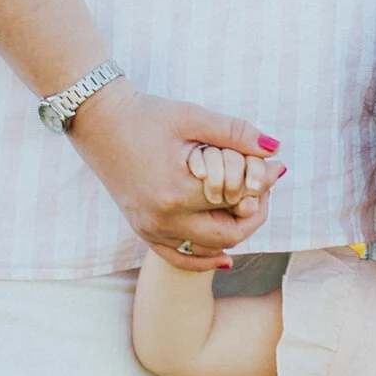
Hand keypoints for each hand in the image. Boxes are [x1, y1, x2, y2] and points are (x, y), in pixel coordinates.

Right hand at [72, 83, 283, 259]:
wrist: (99, 122)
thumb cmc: (147, 115)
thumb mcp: (193, 117)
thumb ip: (237, 133)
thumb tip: (276, 149)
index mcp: (178, 192)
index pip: (237, 200)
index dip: (262, 184)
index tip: (274, 167)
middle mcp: (162, 219)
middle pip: (228, 234)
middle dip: (252, 213)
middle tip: (263, 190)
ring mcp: (149, 229)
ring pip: (207, 250)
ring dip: (231, 232)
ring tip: (245, 206)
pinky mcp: (141, 230)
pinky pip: (177, 258)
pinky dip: (203, 259)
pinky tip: (224, 256)